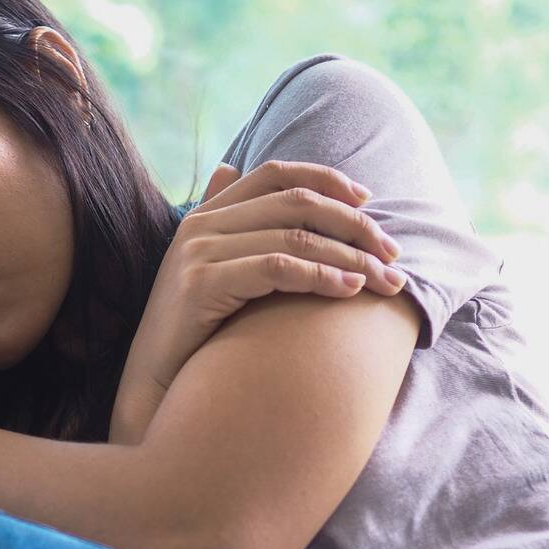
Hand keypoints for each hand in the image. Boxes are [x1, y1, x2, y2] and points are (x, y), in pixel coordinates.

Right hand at [110, 160, 404, 442]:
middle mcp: (200, 225)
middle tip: (392, 253)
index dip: (327, 179)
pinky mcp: (201, 284)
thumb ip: (223, 221)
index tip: (369, 202)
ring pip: (294, 237)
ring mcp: (198, 252)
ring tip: (385, 280)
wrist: (156, 381)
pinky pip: (277, 268)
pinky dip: (321, 275)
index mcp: (206, 214)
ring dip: (350, 256)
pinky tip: (350, 289)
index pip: (275, 174)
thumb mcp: (207, 265)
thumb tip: (229, 167)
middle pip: (295, 202)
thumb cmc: (195, 330)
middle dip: (353, 224)